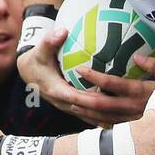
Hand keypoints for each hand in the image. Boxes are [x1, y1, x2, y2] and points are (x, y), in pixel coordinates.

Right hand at [19, 26, 154, 126]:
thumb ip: (50, 41)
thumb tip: (62, 32)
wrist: (29, 72)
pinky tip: (118, 122)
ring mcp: (67, 108)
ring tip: (126, 119)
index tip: (107, 96)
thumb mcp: (41, 49)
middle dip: (104, 112)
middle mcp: (63, 103)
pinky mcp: (72, 109)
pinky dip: (102, 120)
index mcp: (57, 90)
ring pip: (89, 118)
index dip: (91, 98)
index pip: (76, 98)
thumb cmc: (37, 59)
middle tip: (124, 110)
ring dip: (106, 119)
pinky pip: (89, 117)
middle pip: (86, 111)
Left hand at [67, 54, 154, 124]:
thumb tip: (137, 57)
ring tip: (73, 105)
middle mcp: (131, 107)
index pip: (112, 83)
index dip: (94, 76)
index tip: (80, 69)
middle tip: (68, 93)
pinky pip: (111, 127)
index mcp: (139, 91)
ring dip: (87, 111)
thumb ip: (152, 65)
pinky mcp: (131, 130)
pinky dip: (97, 123)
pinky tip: (88, 119)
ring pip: (103, 117)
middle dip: (83, 98)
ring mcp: (130, 120)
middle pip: (101, 104)